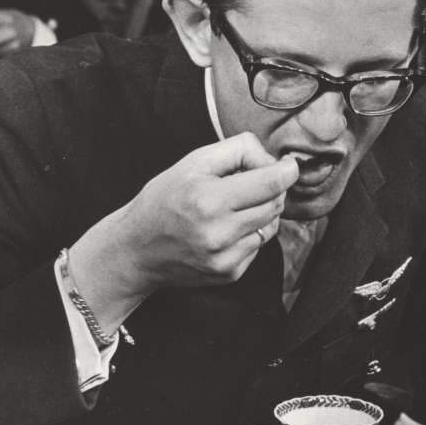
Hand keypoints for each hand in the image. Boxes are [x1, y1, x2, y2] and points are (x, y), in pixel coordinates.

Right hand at [68, 133, 299, 333]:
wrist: (137, 249)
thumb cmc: (164, 198)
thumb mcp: (193, 161)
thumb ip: (238, 150)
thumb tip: (274, 162)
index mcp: (208, 200)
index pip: (271, 184)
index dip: (288, 171)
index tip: (288, 165)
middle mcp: (219, 233)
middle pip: (276, 204)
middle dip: (272, 188)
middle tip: (251, 182)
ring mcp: (225, 258)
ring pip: (272, 225)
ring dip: (263, 211)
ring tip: (235, 205)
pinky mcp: (229, 274)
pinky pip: (259, 246)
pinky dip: (251, 233)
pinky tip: (227, 228)